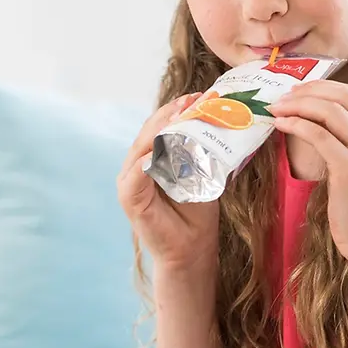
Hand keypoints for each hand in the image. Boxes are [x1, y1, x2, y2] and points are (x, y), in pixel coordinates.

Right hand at [117, 93, 219, 273]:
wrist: (192, 250)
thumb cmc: (196, 213)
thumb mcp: (202, 174)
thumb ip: (200, 150)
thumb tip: (219, 119)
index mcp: (150, 159)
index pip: (158, 127)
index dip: (176, 111)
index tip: (197, 96)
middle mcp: (135, 166)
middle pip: (148, 131)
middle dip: (170, 113)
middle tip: (193, 99)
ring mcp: (129, 181)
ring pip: (142, 146)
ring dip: (161, 127)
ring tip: (182, 114)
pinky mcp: (128, 196)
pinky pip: (137, 170)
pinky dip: (149, 155)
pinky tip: (163, 143)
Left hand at [269, 81, 347, 267]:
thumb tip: (312, 114)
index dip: (321, 87)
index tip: (296, 91)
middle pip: (342, 96)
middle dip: (307, 91)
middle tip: (282, 97)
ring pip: (330, 111)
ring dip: (298, 105)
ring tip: (276, 110)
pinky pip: (320, 136)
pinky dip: (297, 125)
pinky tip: (281, 126)